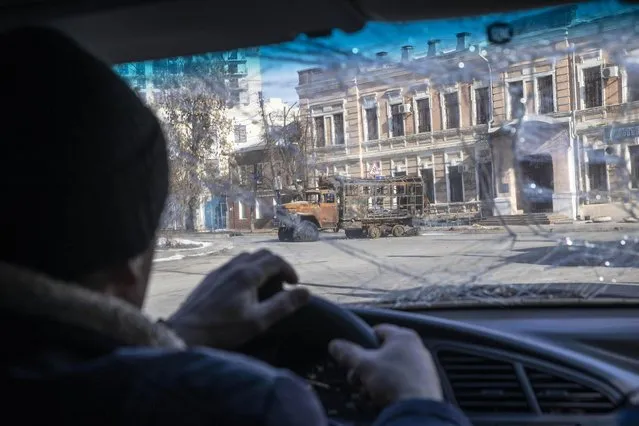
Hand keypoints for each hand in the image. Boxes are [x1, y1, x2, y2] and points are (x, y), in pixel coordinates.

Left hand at [165, 249, 309, 348]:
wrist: (186, 332)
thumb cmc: (223, 329)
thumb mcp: (258, 321)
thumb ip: (283, 305)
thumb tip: (306, 292)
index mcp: (248, 274)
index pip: (275, 260)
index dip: (289, 270)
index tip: (294, 285)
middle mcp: (234, 266)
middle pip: (262, 254)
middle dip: (277, 265)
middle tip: (283, 283)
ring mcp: (220, 270)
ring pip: (246, 257)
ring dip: (261, 266)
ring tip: (266, 285)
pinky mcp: (210, 278)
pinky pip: (233, 264)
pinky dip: (247, 269)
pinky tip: (244, 288)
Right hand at [329, 324, 442, 405]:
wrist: (417, 409)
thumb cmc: (393, 381)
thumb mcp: (363, 365)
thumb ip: (347, 352)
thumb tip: (335, 345)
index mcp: (403, 336)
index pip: (377, 331)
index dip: (362, 342)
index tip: (355, 356)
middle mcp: (417, 347)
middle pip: (383, 353)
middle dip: (367, 367)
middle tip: (359, 378)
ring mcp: (424, 366)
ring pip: (392, 369)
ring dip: (377, 380)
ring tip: (370, 392)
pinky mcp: (427, 383)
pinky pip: (403, 381)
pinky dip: (391, 387)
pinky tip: (383, 398)